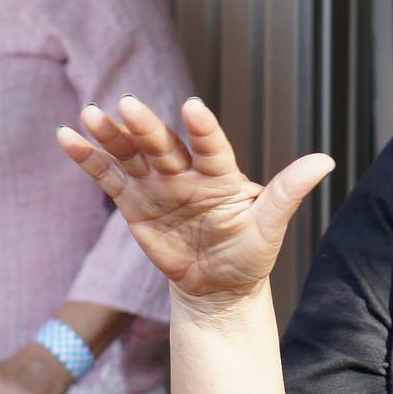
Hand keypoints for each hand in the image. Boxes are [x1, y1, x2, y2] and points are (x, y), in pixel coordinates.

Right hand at [56, 96, 333, 309]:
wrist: (219, 287)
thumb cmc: (249, 254)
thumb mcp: (269, 228)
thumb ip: (288, 193)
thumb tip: (326, 160)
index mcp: (222, 174)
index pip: (212, 146)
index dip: (203, 129)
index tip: (193, 108)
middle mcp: (187, 172)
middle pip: (163, 145)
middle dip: (145, 128)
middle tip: (128, 106)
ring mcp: (158, 185)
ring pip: (131, 154)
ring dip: (111, 135)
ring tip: (90, 115)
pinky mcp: (135, 204)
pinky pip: (109, 178)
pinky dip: (88, 158)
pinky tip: (66, 137)